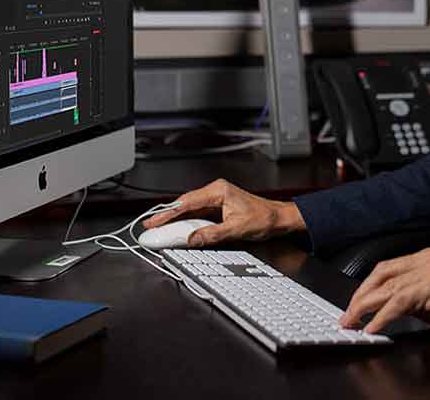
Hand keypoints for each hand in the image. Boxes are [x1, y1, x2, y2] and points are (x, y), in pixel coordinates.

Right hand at [141, 179, 304, 246]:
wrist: (279, 218)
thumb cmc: (264, 218)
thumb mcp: (237, 230)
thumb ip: (212, 235)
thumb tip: (192, 239)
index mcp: (219, 191)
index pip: (187, 203)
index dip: (168, 214)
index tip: (155, 222)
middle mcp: (216, 191)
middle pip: (185, 204)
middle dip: (167, 216)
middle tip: (150, 226)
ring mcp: (217, 199)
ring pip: (190, 209)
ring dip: (175, 220)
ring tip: (159, 230)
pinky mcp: (219, 207)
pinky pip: (198, 214)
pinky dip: (186, 222)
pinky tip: (178, 230)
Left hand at [339, 248, 429, 346]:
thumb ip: (407, 297)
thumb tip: (378, 306)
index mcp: (427, 257)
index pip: (386, 268)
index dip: (365, 287)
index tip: (352, 305)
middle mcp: (429, 258)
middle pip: (383, 275)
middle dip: (360, 298)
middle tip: (346, 317)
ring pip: (388, 288)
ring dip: (365, 308)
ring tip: (353, 323)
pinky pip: (400, 302)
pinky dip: (383, 317)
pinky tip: (374, 327)